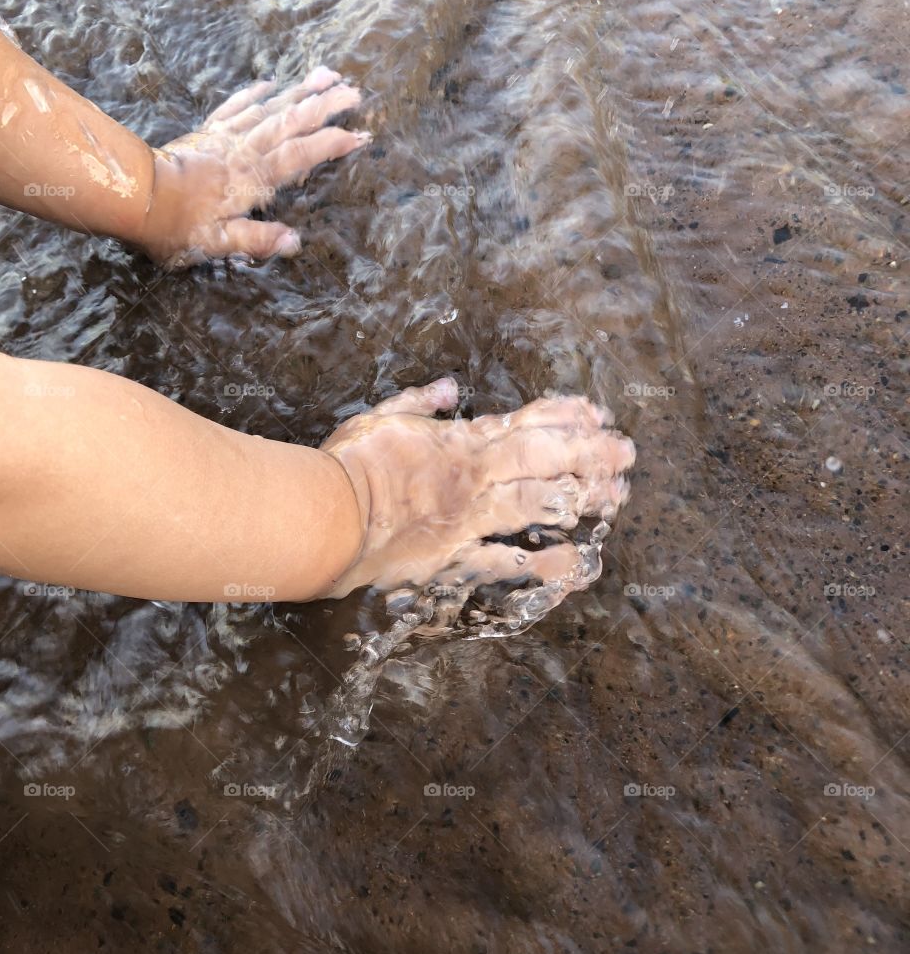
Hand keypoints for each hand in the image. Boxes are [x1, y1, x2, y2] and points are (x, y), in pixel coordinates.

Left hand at [138, 67, 368, 267]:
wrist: (133, 197)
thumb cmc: (176, 226)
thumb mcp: (218, 243)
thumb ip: (258, 240)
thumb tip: (295, 241)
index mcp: (253, 178)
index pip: (301, 155)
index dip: (332, 144)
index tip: (361, 135)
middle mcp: (244, 151)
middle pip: (291, 122)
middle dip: (325, 106)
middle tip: (355, 91)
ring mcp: (225, 138)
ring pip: (270, 108)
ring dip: (299, 92)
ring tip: (325, 74)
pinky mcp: (206, 134)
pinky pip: (235, 107)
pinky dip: (254, 94)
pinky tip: (268, 84)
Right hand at [321, 379, 634, 599]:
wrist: (325, 517)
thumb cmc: (346, 465)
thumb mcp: (378, 418)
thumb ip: (416, 403)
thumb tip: (447, 388)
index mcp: (458, 441)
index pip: (523, 423)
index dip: (564, 417)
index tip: (597, 413)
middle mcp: (474, 478)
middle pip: (544, 459)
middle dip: (590, 453)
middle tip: (628, 452)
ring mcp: (469, 520)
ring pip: (538, 503)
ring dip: (582, 498)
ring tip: (618, 496)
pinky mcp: (456, 558)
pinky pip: (508, 562)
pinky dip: (544, 566)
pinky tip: (580, 566)